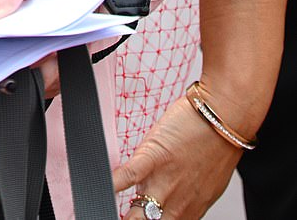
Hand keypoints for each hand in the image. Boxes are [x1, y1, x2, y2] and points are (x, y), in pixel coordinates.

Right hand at [114, 94, 241, 219]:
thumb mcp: (205, 186)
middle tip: (125, 216)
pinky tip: (106, 184)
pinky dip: (114, 182)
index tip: (141, 218)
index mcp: (189, 211)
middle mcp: (177, 203)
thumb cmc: (216, 149)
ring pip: (137, 212)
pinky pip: (129, 174)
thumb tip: (174, 205)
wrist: (222, 119)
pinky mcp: (153, 156)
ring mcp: (164, 180)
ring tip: (108, 208)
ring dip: (125, 213)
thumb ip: (187, 200)